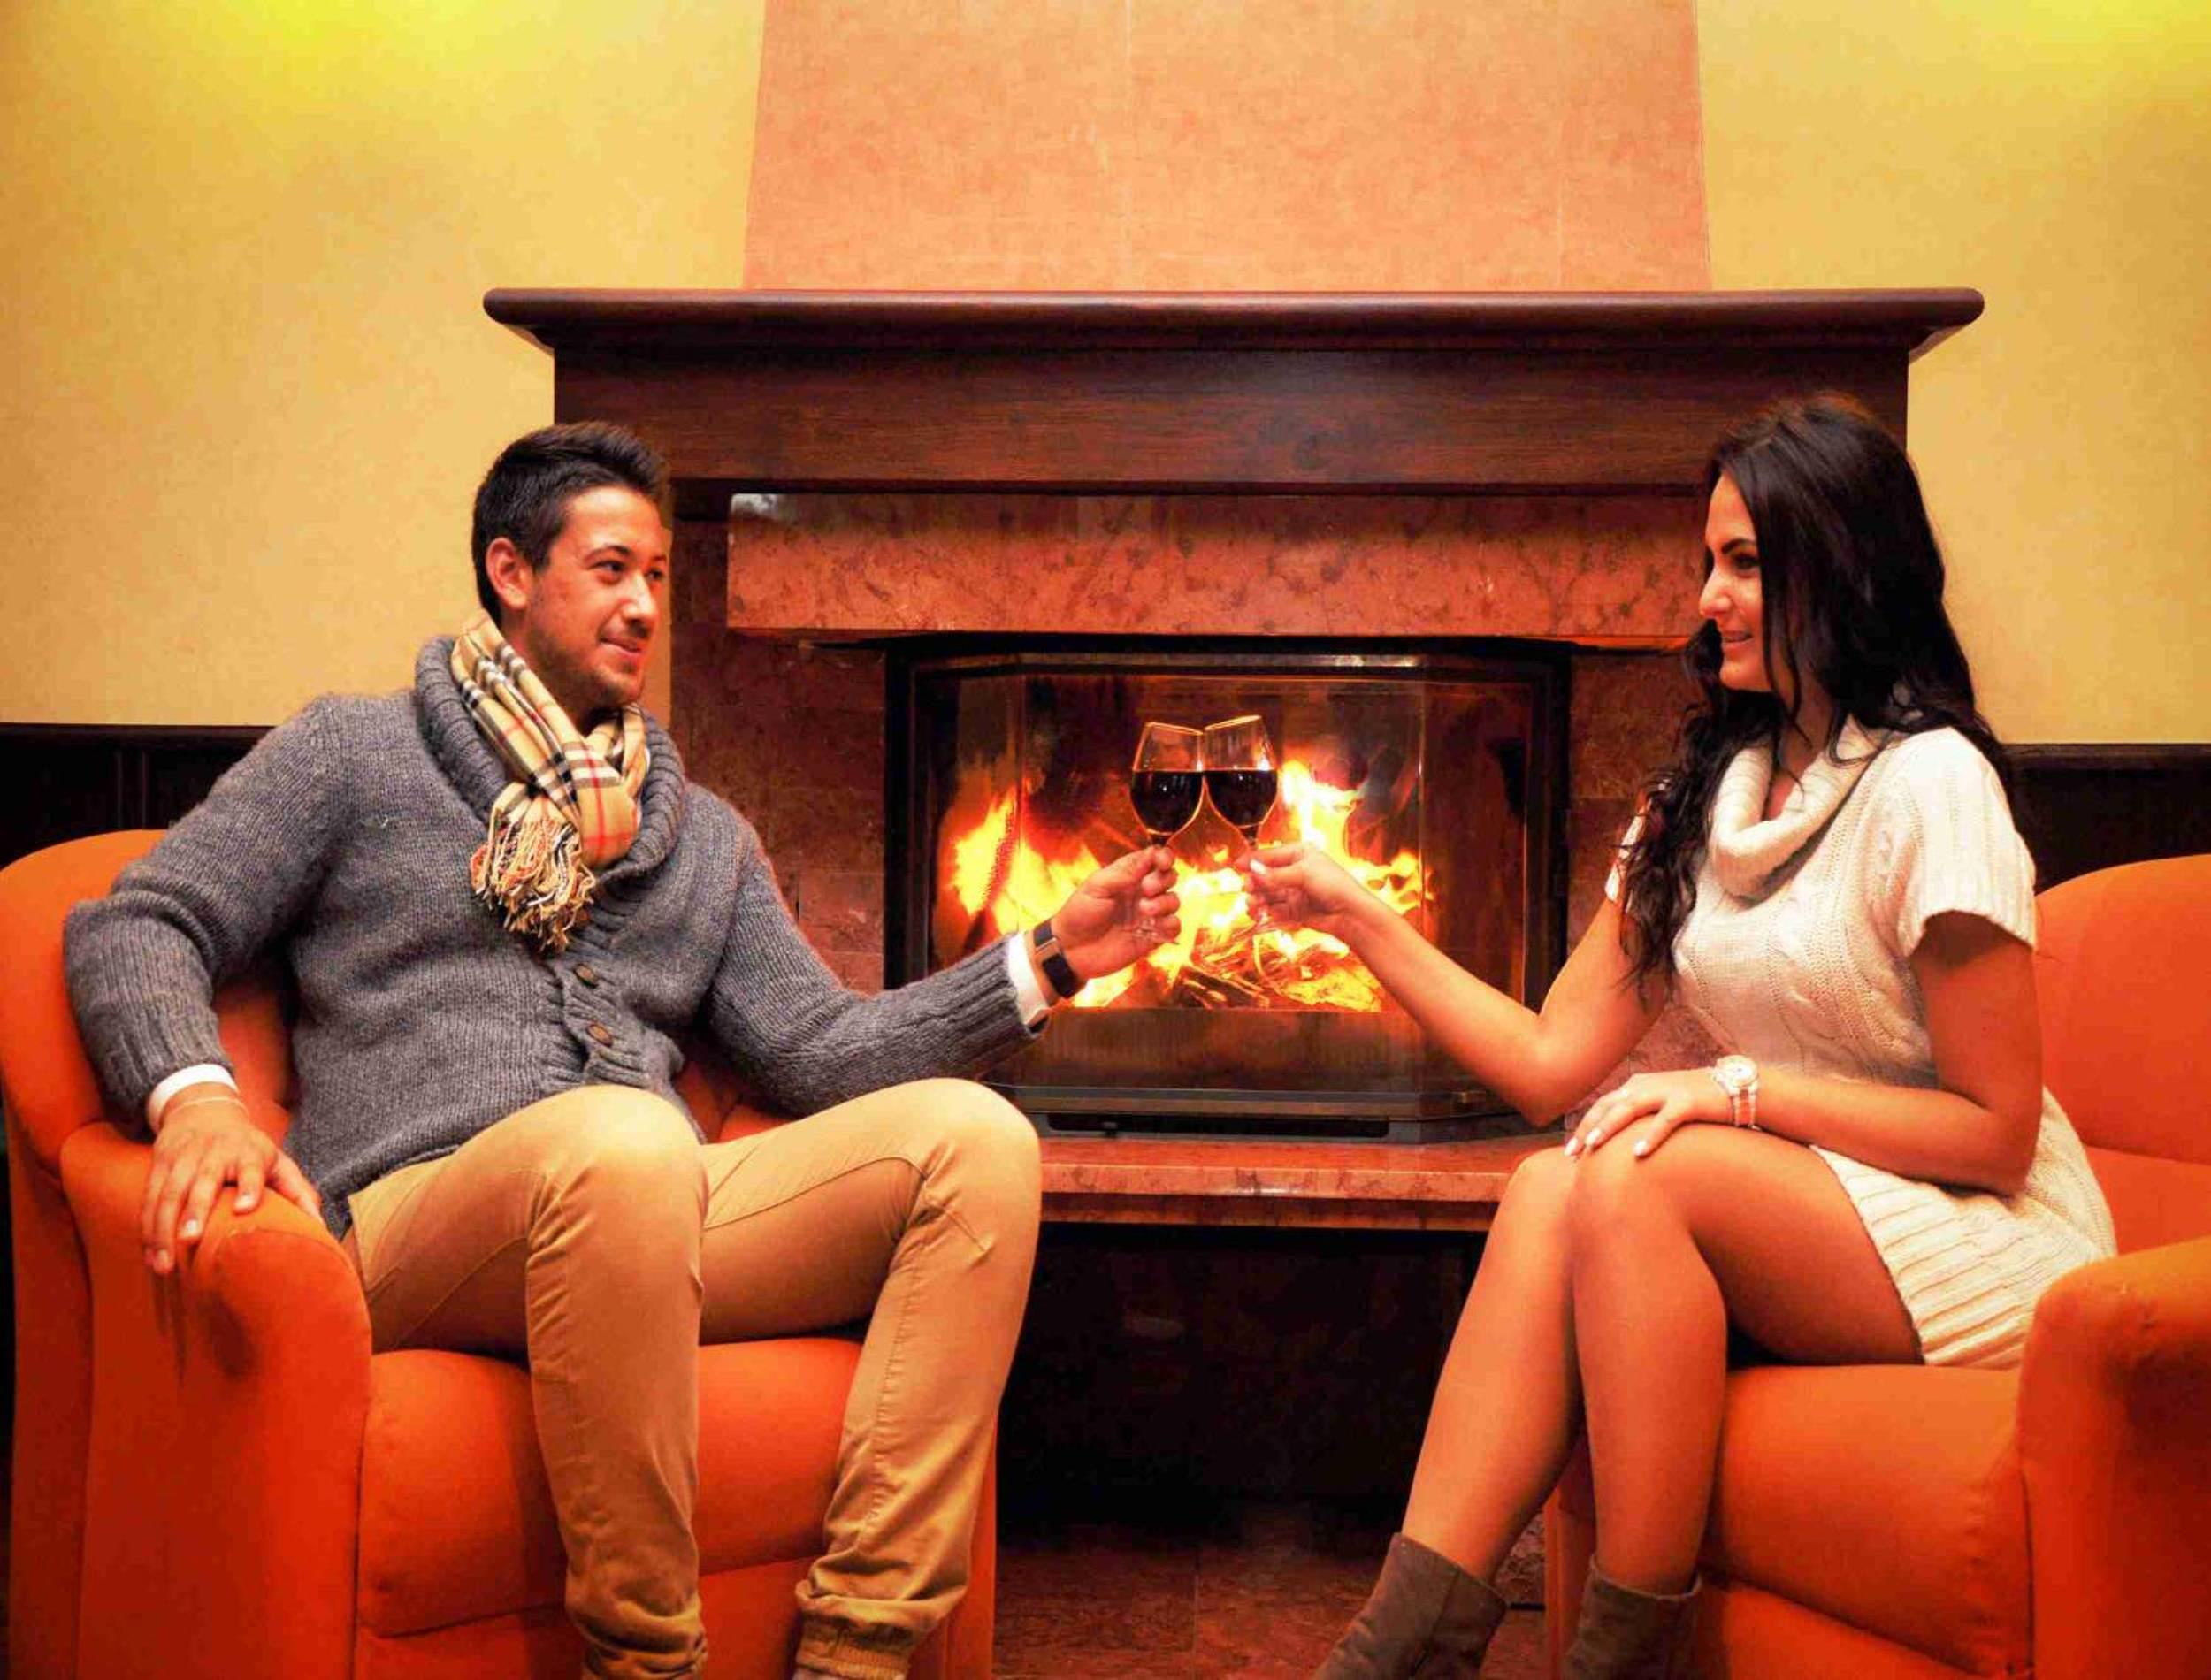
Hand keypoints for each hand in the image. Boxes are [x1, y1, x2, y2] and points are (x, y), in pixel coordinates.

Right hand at [142, 1083, 321, 1273]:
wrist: (204, 1112)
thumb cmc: (248, 1148)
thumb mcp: (277, 1162)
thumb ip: (297, 1192)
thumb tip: (321, 1226)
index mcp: (248, 1153)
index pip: (251, 1169)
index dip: (249, 1186)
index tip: (245, 1208)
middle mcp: (214, 1154)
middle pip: (202, 1181)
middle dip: (194, 1210)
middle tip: (190, 1241)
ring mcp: (184, 1158)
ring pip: (167, 1192)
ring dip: (161, 1229)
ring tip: (163, 1264)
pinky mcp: (160, 1164)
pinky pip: (149, 1198)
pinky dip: (146, 1228)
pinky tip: (150, 1256)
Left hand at [1050, 845, 1182, 980]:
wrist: (1072, 950)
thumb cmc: (1079, 914)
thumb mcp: (1096, 887)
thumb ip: (1123, 872)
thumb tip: (1149, 856)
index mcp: (1128, 876)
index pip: (1154, 859)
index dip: (1163, 856)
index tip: (1162, 861)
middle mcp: (1141, 893)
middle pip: (1168, 876)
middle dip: (1163, 879)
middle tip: (1146, 888)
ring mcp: (1148, 915)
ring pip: (1173, 900)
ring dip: (1165, 902)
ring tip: (1144, 910)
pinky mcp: (1152, 936)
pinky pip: (1173, 926)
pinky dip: (1170, 924)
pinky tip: (1154, 927)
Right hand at [1239, 842, 1375, 940]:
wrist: (1350, 914)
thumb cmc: (1334, 885)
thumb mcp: (1303, 874)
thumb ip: (1275, 874)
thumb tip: (1252, 870)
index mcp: (1298, 854)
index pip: (1270, 855)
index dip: (1252, 861)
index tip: (1236, 866)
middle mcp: (1294, 871)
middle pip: (1265, 876)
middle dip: (1255, 883)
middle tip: (1248, 890)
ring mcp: (1293, 891)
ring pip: (1267, 894)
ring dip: (1257, 899)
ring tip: (1253, 905)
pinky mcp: (1294, 910)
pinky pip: (1274, 909)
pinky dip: (1265, 912)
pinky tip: (1259, 914)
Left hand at [1563, 1069, 1733, 1160]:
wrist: (1739, 1087)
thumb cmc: (1697, 1102)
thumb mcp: (1662, 1104)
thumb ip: (1640, 1115)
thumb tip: (1619, 1143)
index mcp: (1637, 1086)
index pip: (1602, 1106)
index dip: (1584, 1126)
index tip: (1570, 1150)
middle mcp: (1647, 1086)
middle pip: (1608, 1106)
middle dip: (1587, 1128)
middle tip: (1572, 1153)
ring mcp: (1667, 1091)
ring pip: (1630, 1109)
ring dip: (1609, 1127)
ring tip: (1593, 1147)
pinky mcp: (1689, 1101)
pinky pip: (1665, 1119)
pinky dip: (1651, 1135)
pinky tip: (1639, 1153)